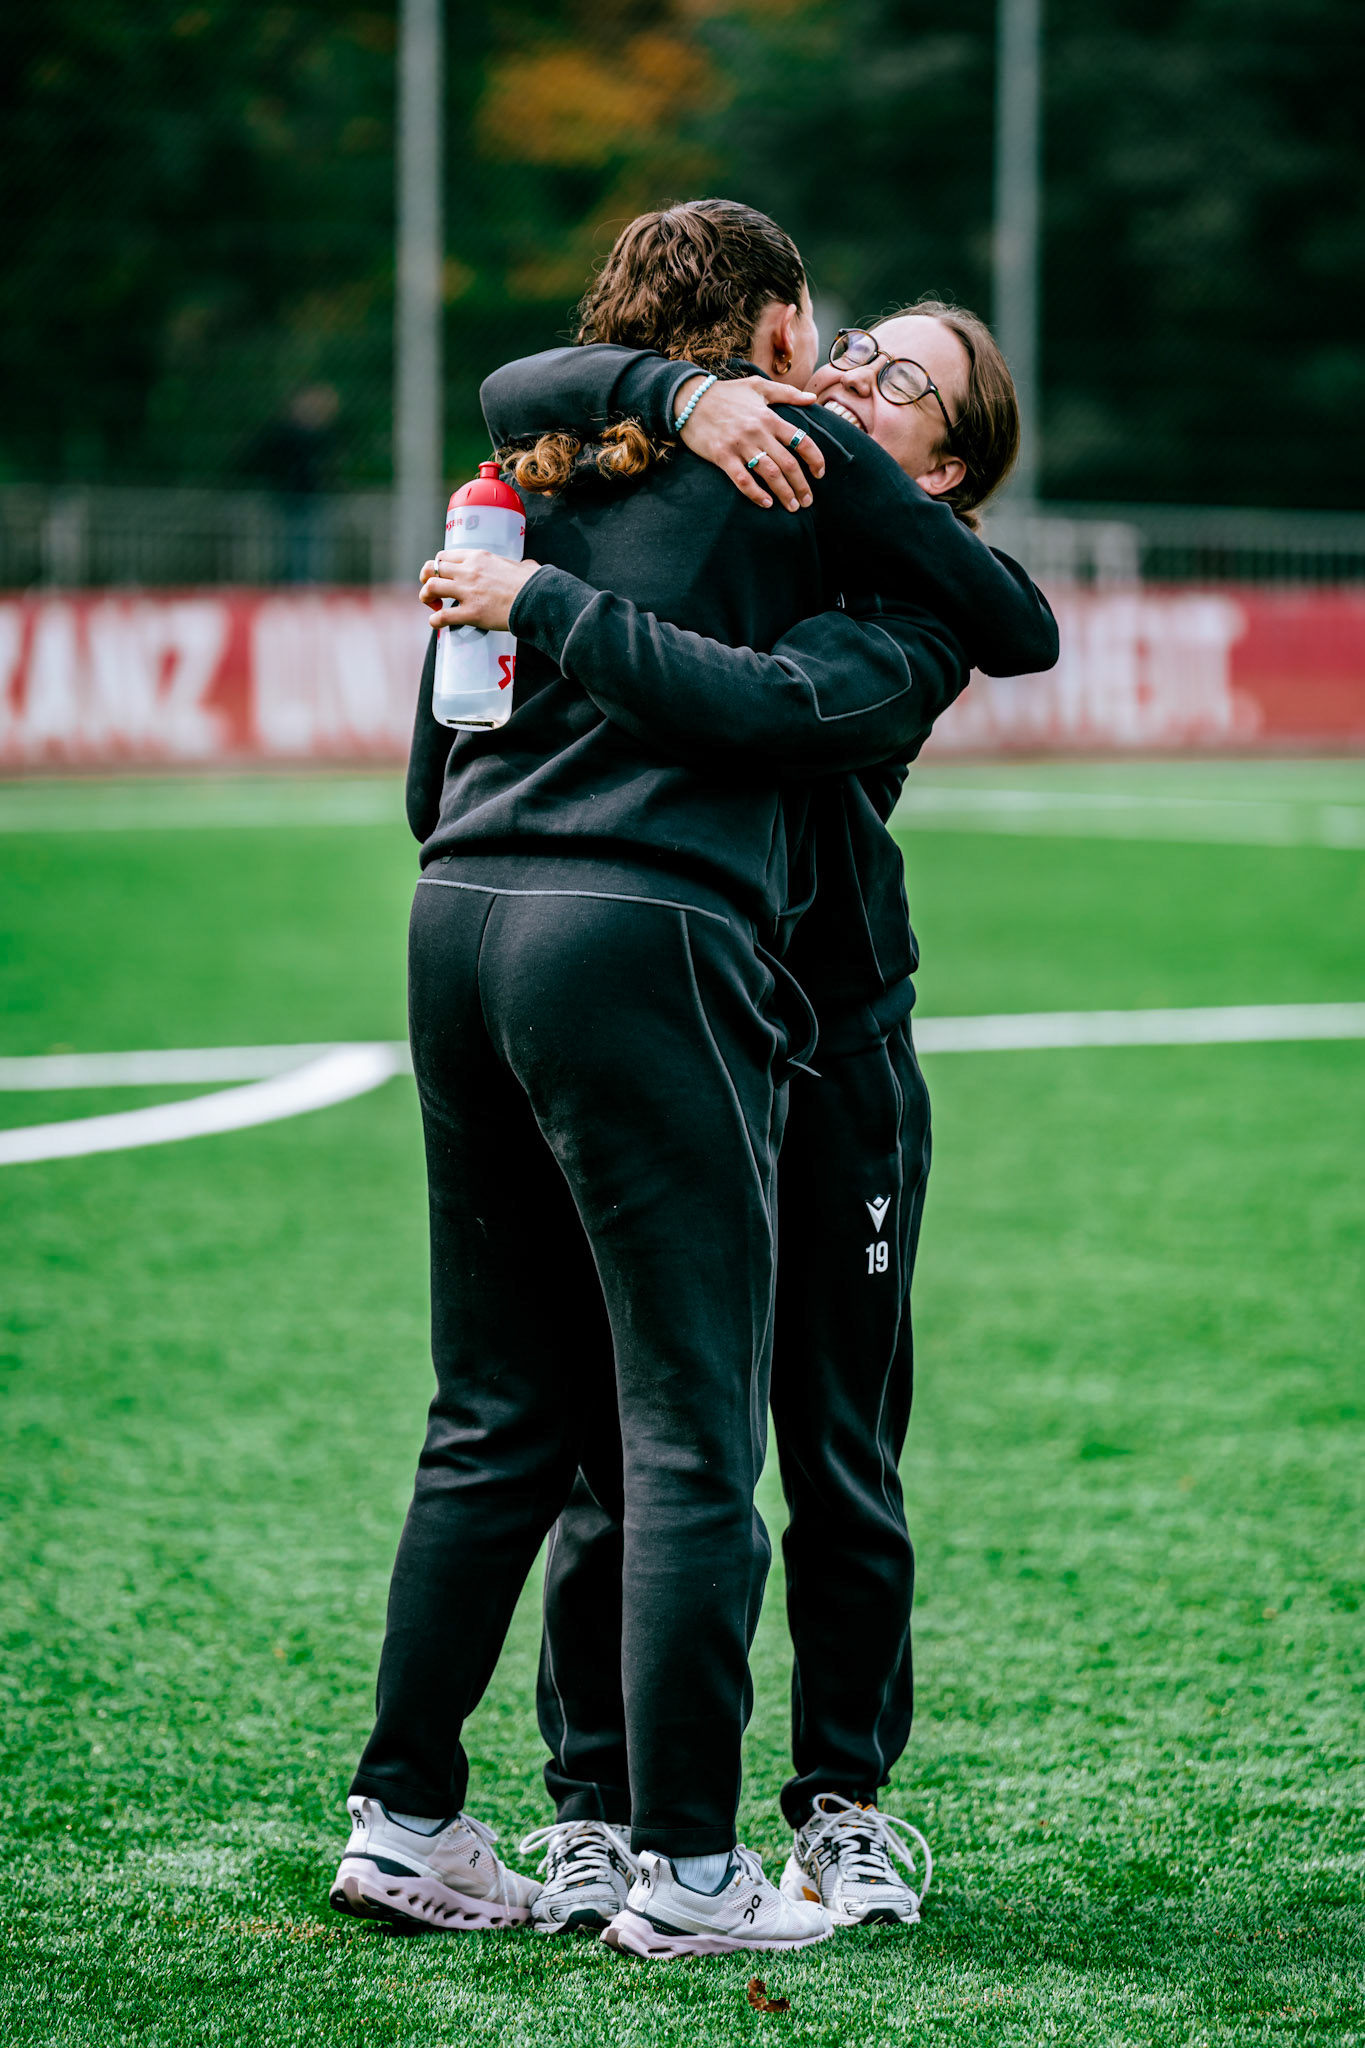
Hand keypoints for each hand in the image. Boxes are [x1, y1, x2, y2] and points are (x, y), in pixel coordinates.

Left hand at [419, 550, 540, 631]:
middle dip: (426, 580)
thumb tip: (529, 567)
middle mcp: (468, 571)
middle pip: (431, 568)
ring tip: (434, 607)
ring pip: (431, 587)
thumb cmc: (534, 584)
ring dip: (426, 598)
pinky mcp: (471, 613)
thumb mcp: (521, 566)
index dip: (438, 568)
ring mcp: (468, 592)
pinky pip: (441, 616)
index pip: (444, 556)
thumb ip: (518, 565)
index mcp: (478, 557)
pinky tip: (437, 623)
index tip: (444, 578)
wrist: (538, 599)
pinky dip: (434, 621)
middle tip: (433, 592)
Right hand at [677, 375, 825, 510]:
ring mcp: (740, 445)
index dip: (815, 460)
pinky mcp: (722, 456)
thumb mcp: (758, 386)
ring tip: (792, 507)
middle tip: (807, 501)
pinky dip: (756, 493)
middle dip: (801, 485)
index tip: (820, 474)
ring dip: (783, 493)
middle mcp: (758, 432)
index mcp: (769, 417)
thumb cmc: (726, 394)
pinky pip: (742, 479)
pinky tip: (766, 504)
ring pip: (769, 474)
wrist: (691, 399)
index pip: (801, 440)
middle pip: (788, 464)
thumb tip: (812, 399)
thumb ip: (787, 393)